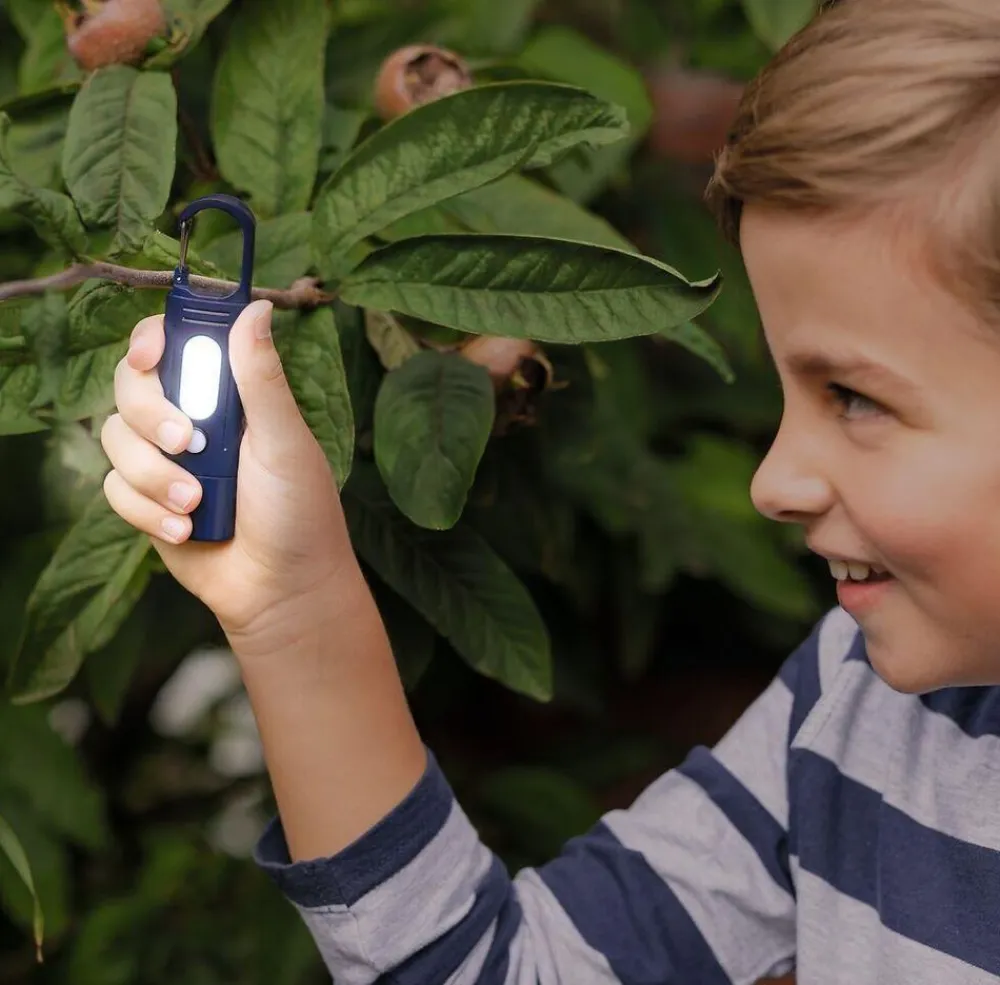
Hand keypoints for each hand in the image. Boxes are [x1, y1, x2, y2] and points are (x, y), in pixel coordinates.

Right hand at [101, 299, 360, 647]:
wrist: (283, 588)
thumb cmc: (298, 511)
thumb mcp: (285, 440)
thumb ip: (262, 378)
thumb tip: (257, 307)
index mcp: (229, 395)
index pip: (174, 344)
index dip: (152, 338)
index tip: (152, 354)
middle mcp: (191, 419)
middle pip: (131, 384)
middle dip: (152, 414)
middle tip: (189, 443)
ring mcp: (165, 460)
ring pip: (115, 438)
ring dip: (153, 473)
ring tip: (197, 503)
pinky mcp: (146, 502)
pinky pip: (115, 489)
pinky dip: (147, 510)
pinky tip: (186, 530)